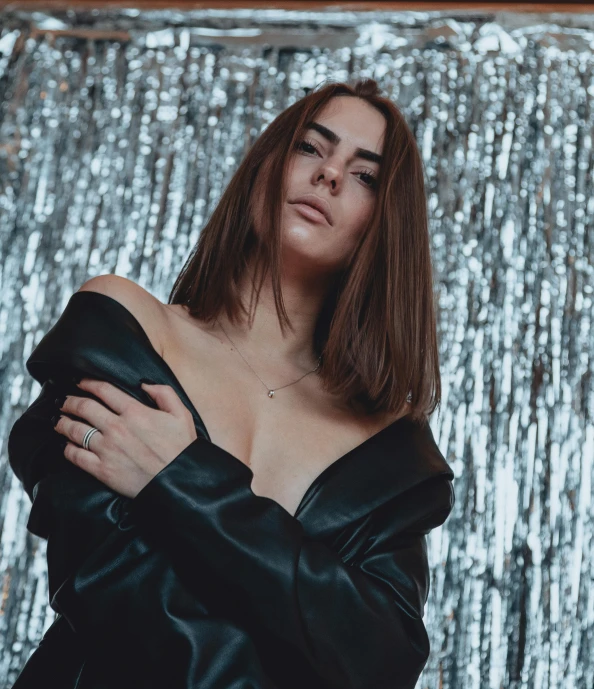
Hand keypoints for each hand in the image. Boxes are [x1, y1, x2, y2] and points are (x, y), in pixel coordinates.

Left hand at [54, 378, 197, 498]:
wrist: (178, 481)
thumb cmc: (182, 448)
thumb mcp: (181, 414)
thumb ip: (164, 393)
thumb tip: (144, 384)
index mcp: (134, 412)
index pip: (103, 390)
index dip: (88, 383)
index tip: (80, 382)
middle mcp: (116, 427)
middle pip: (84, 407)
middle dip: (70, 401)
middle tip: (64, 400)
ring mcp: (107, 449)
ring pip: (75, 430)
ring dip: (63, 422)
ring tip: (58, 420)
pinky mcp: (102, 470)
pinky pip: (76, 456)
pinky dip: (67, 448)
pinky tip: (65, 445)